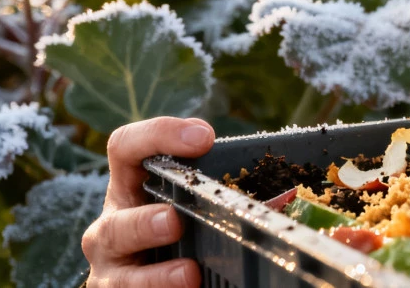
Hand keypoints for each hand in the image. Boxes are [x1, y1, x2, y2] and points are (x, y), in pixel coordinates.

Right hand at [82, 117, 214, 286]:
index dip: (158, 136)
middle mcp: (111, 229)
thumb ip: (221, 192)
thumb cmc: (175, 230)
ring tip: (188, 274)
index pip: (126, 148)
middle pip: (114, 226)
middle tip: (174, 221)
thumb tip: (298, 198)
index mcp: (130, 189)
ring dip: (154, 277)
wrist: (146, 277)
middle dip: (143, 223)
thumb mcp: (190, 203)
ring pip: (118, 278)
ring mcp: (111, 272)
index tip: (204, 137)